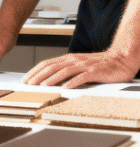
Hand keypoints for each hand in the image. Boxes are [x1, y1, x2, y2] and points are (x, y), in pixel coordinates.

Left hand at [22, 49, 139, 87]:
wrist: (121, 59)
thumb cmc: (100, 64)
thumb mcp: (80, 65)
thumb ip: (67, 71)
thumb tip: (52, 80)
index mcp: (69, 59)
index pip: (47, 63)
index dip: (35, 71)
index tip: (25, 79)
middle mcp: (74, 60)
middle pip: (52, 67)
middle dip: (38, 75)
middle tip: (28, 84)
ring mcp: (85, 65)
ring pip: (64, 71)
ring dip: (51, 78)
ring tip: (41, 86)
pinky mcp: (95, 71)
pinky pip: (82, 77)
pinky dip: (73, 82)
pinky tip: (65, 88)